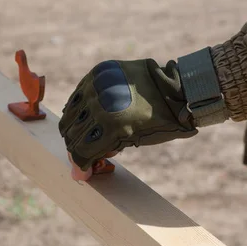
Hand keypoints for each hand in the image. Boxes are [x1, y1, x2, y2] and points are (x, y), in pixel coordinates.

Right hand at [59, 59, 198, 174]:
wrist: (175, 87)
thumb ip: (105, 152)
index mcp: (112, 126)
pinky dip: (78, 109)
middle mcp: (99, 105)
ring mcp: (97, 86)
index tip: (82, 172)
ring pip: (70, 114)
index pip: (80, 151)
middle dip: (76, 148)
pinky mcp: (98, 73)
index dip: (80, 165)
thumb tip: (79, 172)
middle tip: (85, 154)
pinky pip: (77, 96)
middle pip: (72, 134)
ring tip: (85, 135)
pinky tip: (86, 117)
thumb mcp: (135, 141)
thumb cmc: (162, 121)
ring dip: (74, 128)